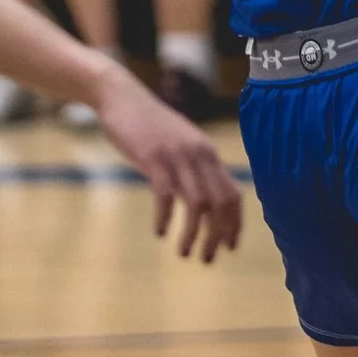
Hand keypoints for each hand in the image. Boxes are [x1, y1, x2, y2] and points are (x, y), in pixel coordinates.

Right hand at [90, 66, 243, 261]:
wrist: (123, 97)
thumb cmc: (149, 126)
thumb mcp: (178, 146)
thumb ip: (191, 169)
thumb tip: (201, 201)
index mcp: (208, 154)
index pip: (234, 193)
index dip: (235, 223)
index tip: (229, 246)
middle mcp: (200, 155)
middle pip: (221, 203)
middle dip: (217, 235)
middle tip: (207, 259)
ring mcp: (178, 156)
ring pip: (197, 203)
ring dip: (193, 233)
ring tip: (184, 254)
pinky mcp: (154, 157)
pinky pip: (166, 194)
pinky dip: (165, 217)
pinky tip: (159, 232)